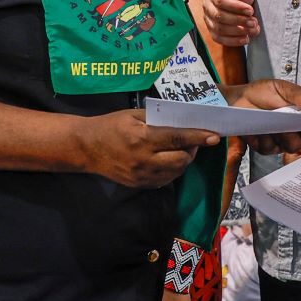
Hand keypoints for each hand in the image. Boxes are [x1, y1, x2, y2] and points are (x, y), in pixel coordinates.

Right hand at [76, 111, 218, 188]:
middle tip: (193, 140)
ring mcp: (142, 175)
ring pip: (176, 172)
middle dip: (193, 150)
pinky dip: (173, 170)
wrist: (86, 148)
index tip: (214, 136)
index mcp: (142, 138)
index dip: (197, 137)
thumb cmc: (111, 125)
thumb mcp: (133, 115)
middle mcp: (144, 160)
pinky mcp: (139, 184)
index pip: (177, 138)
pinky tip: (169, 159)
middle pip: (181, 159)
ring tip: (182, 149)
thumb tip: (183, 121)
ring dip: (184, 160)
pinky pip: (165, 180)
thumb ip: (158, 119)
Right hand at [203, 0, 259, 46]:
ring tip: (253, 29)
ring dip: (238, 31)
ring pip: (219, 29)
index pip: (221, 1)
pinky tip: (246, 39)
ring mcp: (208, 20)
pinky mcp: (212, 32)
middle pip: (219, 16)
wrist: (240, 3)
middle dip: (239, 21)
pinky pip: (219, 39)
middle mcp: (207, 6)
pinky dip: (233, 41)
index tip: (251, 11)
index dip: (236, 7)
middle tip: (253, 22)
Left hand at [224, 78, 300, 155]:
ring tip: (274, 124)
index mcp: (300, 119)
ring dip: (282, 136)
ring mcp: (279, 141)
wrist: (240, 98)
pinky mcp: (264, 146)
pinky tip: (260, 128)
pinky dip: (264, 138)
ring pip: (288, 147)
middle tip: (291, 123)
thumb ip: (296, 93)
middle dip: (297, 134)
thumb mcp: (281, 87)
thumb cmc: (262, 92)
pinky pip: (269, 148)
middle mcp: (292, 133)